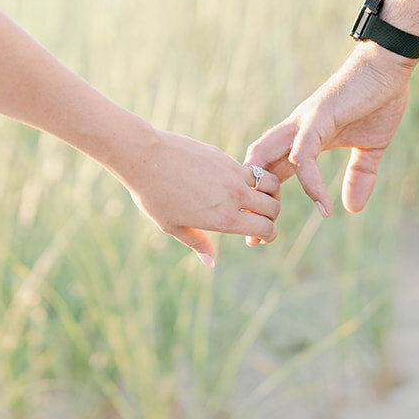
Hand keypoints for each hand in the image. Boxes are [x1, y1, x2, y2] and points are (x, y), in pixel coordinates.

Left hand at [119, 129, 281, 267]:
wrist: (145, 157)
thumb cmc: (153, 195)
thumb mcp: (172, 225)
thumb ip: (197, 242)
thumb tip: (211, 262)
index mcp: (224, 218)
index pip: (266, 228)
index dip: (269, 235)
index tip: (261, 236)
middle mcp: (234, 195)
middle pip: (273, 207)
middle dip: (272, 215)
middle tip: (260, 218)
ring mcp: (232, 173)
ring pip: (269, 183)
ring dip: (269, 192)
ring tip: (257, 197)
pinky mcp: (224, 157)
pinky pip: (249, 169)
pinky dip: (252, 178)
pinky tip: (235, 182)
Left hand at [244, 43, 414, 223]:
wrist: (388, 68)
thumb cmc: (377, 101)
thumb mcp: (370, 148)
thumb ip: (360, 176)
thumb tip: (353, 209)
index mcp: (303, 138)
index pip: (273, 173)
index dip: (264, 202)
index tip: (261, 235)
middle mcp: (295, 131)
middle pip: (256, 164)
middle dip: (251, 199)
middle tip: (254, 236)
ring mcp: (304, 123)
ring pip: (265, 155)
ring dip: (265, 188)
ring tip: (272, 221)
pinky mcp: (318, 117)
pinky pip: (304, 154)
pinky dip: (310, 181)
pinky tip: (322, 205)